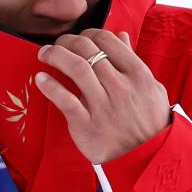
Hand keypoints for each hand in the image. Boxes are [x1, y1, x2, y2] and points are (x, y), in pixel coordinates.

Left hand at [34, 28, 172, 164]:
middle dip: (67, 41)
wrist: (146, 159)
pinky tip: (41, 78)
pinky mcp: (87, 125)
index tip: (80, 38)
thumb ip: (133, 61)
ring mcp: (103, 106)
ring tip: (44, 54)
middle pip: (88, 50)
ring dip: (55, 55)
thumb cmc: (148, 122)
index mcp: (138, 75)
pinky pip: (65, 100)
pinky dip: (50, 86)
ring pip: (76, 68)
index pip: (108, 41)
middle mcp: (121, 87)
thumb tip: (121, 35)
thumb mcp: (151, 89)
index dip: (89, 33)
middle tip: (57, 44)